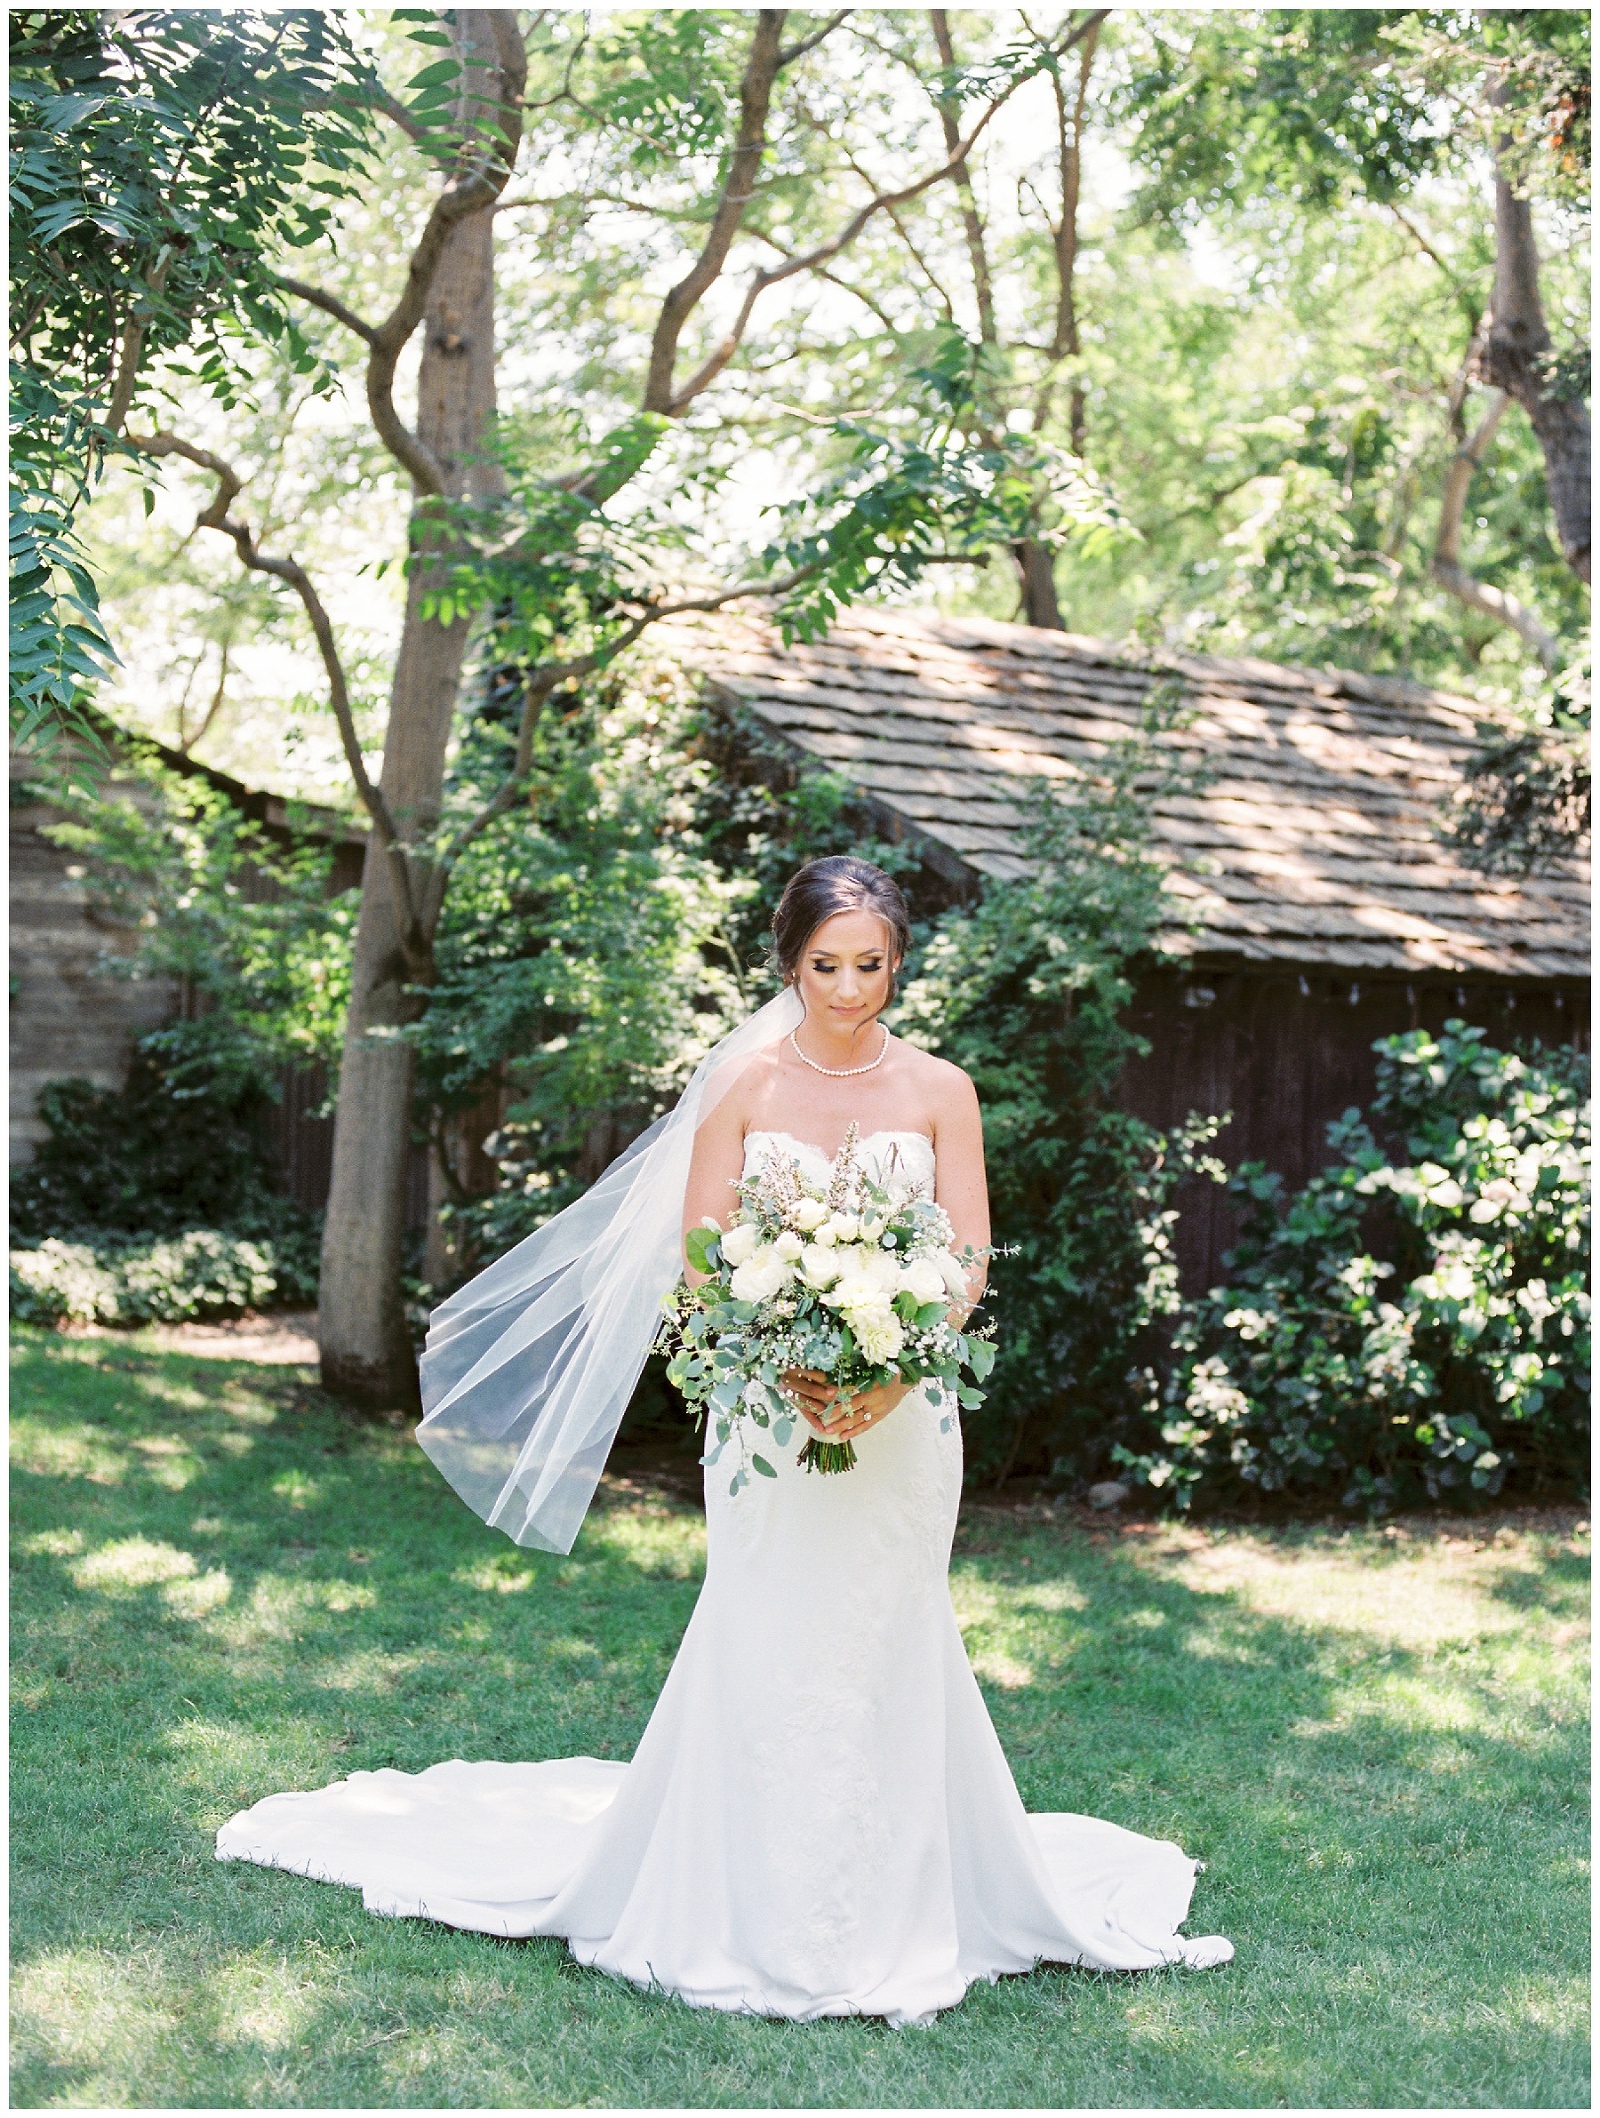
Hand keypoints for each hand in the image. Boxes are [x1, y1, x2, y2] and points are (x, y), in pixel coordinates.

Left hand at [782, 1368, 911, 1441]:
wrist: (905, 1381)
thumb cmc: (887, 1370)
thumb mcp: (875, 1366)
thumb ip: (858, 1369)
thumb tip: (837, 1366)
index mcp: (873, 1382)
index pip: (854, 1387)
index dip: (840, 1390)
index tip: (826, 1392)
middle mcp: (875, 1397)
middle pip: (853, 1406)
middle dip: (837, 1412)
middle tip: (821, 1416)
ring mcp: (878, 1408)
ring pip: (858, 1419)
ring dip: (842, 1425)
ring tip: (828, 1431)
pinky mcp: (880, 1416)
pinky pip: (866, 1426)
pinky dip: (854, 1432)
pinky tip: (842, 1437)